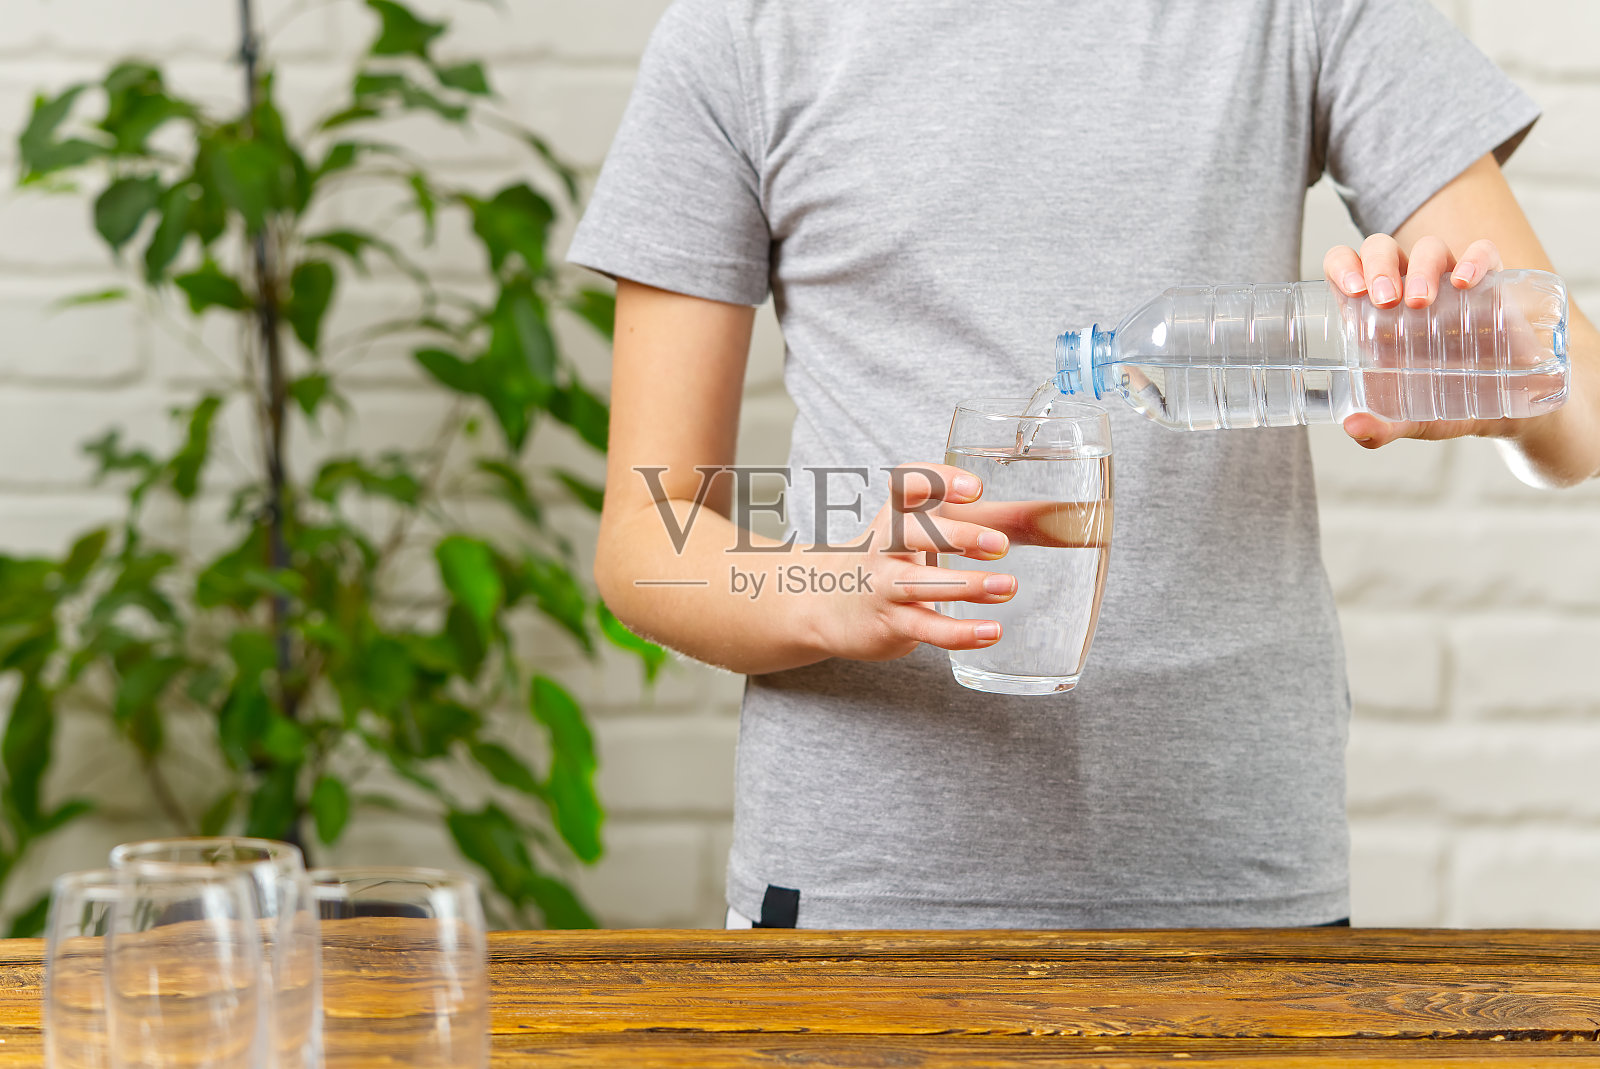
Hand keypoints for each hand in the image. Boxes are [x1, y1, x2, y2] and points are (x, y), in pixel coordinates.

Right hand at [801, 463, 1014, 661]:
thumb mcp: (942, 528)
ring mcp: (884, 584)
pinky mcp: (890, 622)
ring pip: (919, 584)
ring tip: (1007, 588)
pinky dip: (958, 633)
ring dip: (965, 585)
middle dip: (957, 535)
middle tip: (1000, 544)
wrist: (827, 601)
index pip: (909, 484)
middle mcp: (886, 544)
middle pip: (912, 532)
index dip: (939, 481)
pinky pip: (924, 627)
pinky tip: (990, 632)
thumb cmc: (900, 555)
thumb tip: (1070, 518)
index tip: (975, 488)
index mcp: (900, 511)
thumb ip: (1005, 520)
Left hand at [1323, 234, 1514, 448]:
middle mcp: (1407, 291)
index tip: (1350, 289)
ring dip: (1419, 266)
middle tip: (1383, 299)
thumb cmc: (1445, 406)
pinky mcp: (1491, 285)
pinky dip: (1474, 259)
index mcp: (1374, 315)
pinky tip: (1464, 282)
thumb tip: (1354, 427)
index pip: (1346, 266)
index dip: (1342, 265)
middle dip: (1377, 265)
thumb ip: (1380, 429)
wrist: (1506, 412)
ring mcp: (1449, 285)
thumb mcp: (1410, 421)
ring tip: (1418, 301)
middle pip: (1382, 250)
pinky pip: (1484, 253)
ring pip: (1429, 248)